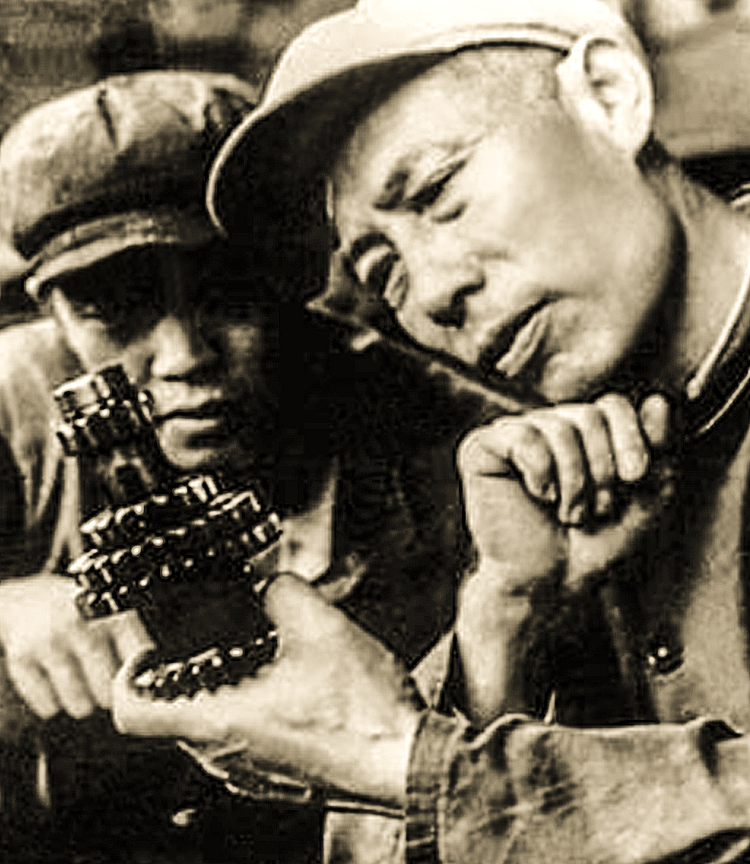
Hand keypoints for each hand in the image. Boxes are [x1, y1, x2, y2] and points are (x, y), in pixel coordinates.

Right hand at [0, 573, 153, 719]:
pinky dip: (53, 703)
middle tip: (102, 682)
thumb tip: (148, 679)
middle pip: (109, 688)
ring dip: (83, 702)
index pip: (138, 657)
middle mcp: (82, 625)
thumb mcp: (110, 614)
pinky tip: (55, 681)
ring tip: (80, 682)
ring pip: (81, 703)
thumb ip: (131, 641)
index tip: (133, 681)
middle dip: (108, 694)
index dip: (137, 676)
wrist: (27, 600)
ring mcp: (51, 642)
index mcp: (112, 612)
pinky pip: (49, 706)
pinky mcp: (23, 659)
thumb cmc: (79, 613)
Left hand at [114, 573, 421, 806]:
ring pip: (207, 733)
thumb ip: (282, 591)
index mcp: (220, 722)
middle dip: (182, 675)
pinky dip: (244, 714)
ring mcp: (250, 775)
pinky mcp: (276, 781)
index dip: (128, 676)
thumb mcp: (321, 627)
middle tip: (206, 642)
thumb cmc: (364, 712)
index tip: (147, 652)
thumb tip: (268, 582)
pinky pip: (239, 746)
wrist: (405, 763)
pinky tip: (284, 687)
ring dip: (216, 694)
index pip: (132, 713)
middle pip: (171, 719)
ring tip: (251, 659)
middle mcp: (225, 758)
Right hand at [455, 393, 674, 723]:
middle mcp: (549, 424)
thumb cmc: (594, 545)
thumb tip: (658, 402)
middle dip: (601, 470)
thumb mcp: (648, 498)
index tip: (634, 480)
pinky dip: (539, 472)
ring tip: (568, 511)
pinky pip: (521, 437)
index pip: (612, 404)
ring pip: (558, 428)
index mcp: (584, 430)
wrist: (550, 583)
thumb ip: (660, 449)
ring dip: (572, 482)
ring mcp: (514, 434)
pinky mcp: (482, 449)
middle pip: (589, 415)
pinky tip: (540, 495)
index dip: (630, 440)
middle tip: (594, 509)